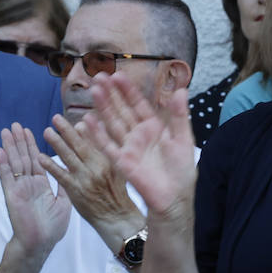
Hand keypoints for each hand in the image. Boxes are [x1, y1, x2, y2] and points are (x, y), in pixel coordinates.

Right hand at [0, 123, 69, 259]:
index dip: (32, 146)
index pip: (36, 161)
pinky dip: (3, 164)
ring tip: (7, 131)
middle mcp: (29, 185)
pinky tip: (0, 151)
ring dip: (10, 147)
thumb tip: (67, 172)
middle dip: (20, 141)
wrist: (40, 244)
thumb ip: (63, 187)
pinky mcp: (12, 195)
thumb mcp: (64, 204)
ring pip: (14, 163)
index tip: (30, 131)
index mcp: (41, 185)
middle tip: (15, 125)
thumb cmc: (52, 229)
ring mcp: (19, 189)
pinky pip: (7, 177)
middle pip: (24, 158)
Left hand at [39, 113, 142, 231]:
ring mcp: (86, 179)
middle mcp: (97, 167)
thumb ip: (102, 146)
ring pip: (69, 157)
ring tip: (47, 132)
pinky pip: (61, 176)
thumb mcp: (116, 167)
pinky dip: (51, 165)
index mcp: (108, 160)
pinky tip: (40, 157)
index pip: (95, 139)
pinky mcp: (76, 191)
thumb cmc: (116, 190)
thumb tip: (87, 126)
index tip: (74, 117)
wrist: (115, 217)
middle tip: (55, 119)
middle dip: (67, 131)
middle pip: (80, 145)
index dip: (84, 127)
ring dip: (57, 144)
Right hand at [83, 73, 196, 220]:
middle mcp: (138, 134)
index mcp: (153, 127)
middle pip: (121, 110)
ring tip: (93, 91)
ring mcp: (128, 147)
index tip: (117, 75)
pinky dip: (97, 134)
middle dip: (110, 94)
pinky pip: (107, 145)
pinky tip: (88, 120)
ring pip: (112, 123)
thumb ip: (180, 115)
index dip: (128, 90)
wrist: (175, 197)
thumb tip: (181, 90)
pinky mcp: (121, 162)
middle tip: (98, 76)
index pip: (138, 104)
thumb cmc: (181, 170)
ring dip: (103, 108)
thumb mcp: (183, 138)